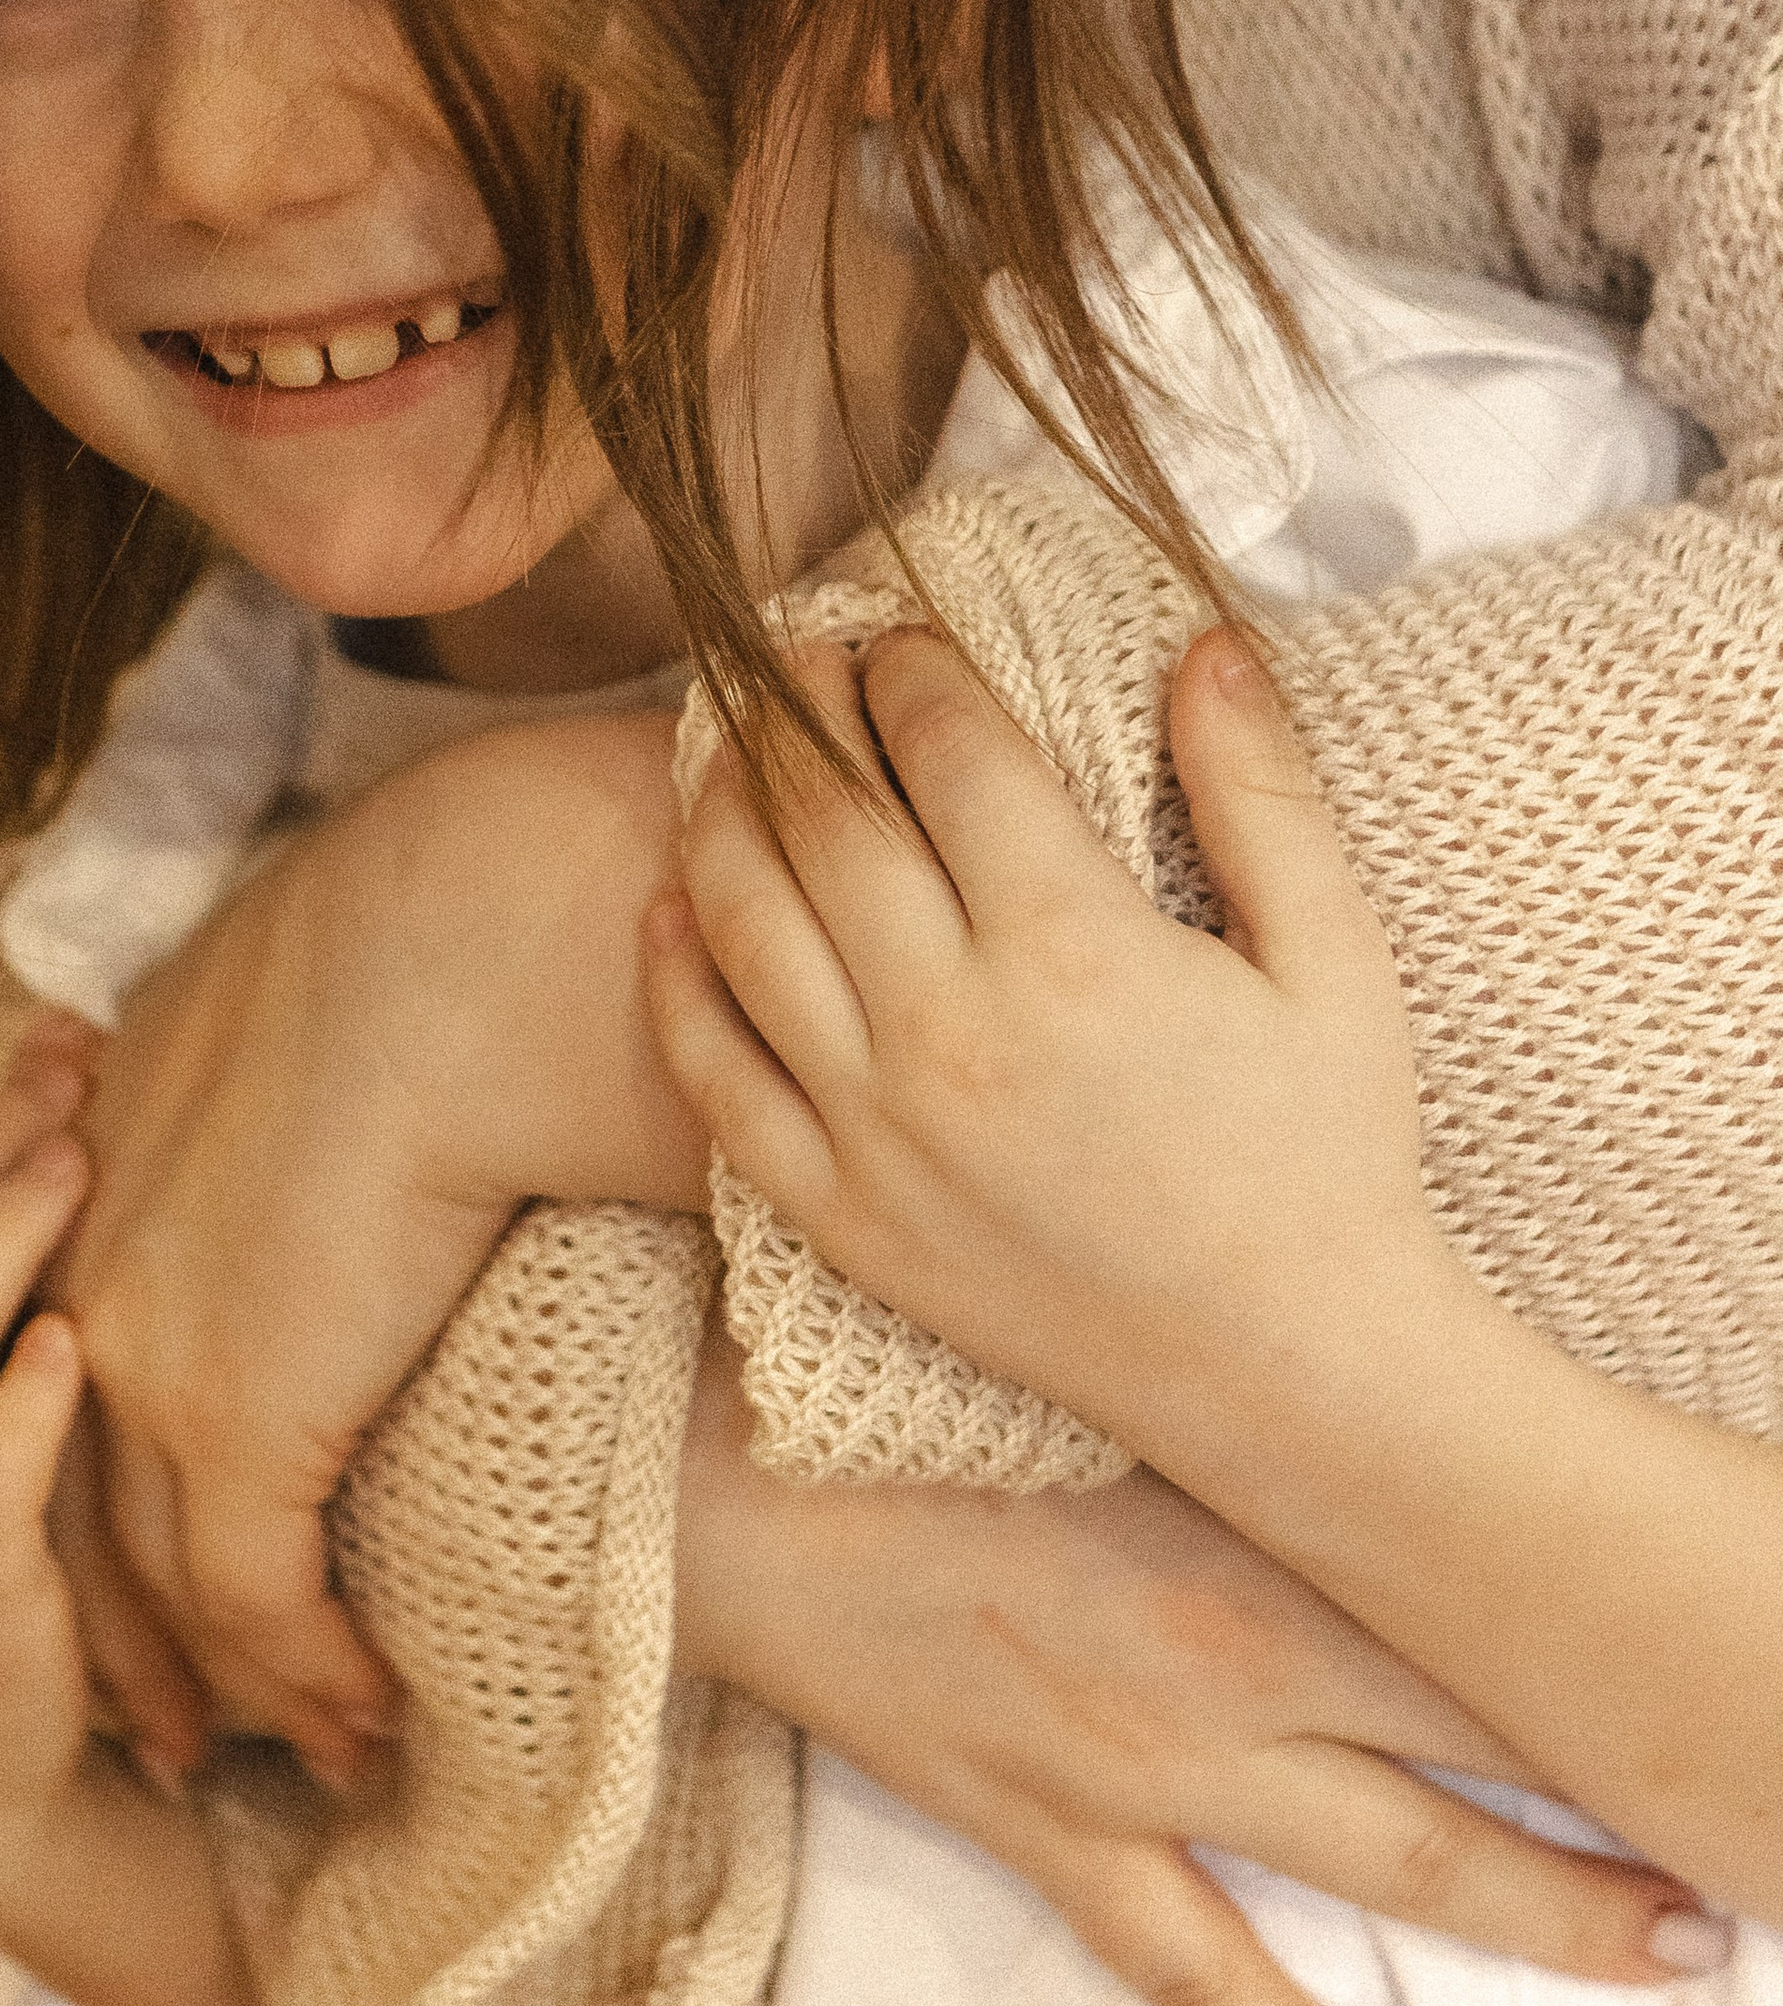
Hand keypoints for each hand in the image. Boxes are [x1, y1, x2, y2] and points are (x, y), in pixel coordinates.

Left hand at [62, 709, 702, 1773]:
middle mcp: (89, 1260)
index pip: (67, 1360)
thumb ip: (292, 1094)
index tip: (150, 1562)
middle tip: (174, 1726)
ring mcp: (145, 1343)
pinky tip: (371, 1710)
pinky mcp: (236, 1408)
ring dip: (230, 1677)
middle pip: (74, 1487)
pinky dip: (308, 1668)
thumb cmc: (443, 942)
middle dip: (125, 1622)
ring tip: (300, 1749)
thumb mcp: (312, 1016)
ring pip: (160, 1567)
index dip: (98, 1472)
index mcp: (102, 1157)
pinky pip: (253, 1593)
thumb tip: (356, 1119)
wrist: (464, 935)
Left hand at [652, 623, 1459, 1465]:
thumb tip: (1208, 641)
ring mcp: (880, 1131)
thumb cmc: (1328, 1155)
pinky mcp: (841, 1215)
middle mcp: (953, 1032)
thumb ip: (1263, 792)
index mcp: (1076, 950)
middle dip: (798, 712)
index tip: (898, 634)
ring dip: (722, 815)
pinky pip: (717, 1077)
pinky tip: (669, 906)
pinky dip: (677, 981)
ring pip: (748, 924)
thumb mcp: (1335, 960)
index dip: (909, 668)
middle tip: (791, 658)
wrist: (1289, 1371)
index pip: (948, 750)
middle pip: (827, 817)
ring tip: (728, 753)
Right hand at [676, 1330, 1722, 2005]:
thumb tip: (1350, 1358)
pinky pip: (1205, 1976)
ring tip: (1676, 1953)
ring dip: (1547, 1913)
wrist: (711, 1471)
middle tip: (1754, 1824)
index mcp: (1243, 1515)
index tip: (1711, 1643)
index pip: (1475, 1582)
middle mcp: (1231, 1654)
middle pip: (1483, 1734)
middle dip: (1625, 1782)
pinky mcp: (1056, 1833)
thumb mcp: (1087, 1351)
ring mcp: (1148, 1762)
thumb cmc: (894, 1376)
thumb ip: (1227, 1369)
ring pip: (1397, 1860)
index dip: (1600, 1622)